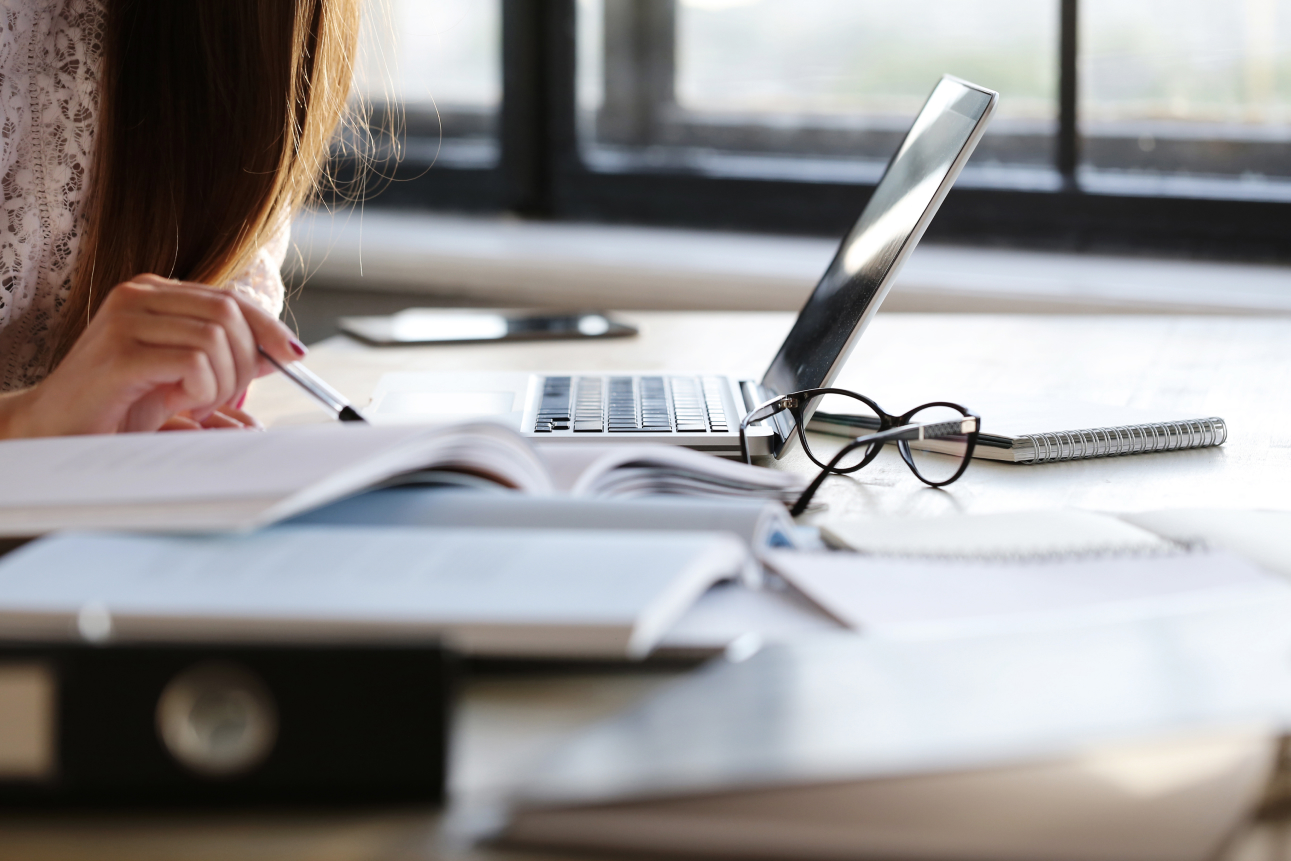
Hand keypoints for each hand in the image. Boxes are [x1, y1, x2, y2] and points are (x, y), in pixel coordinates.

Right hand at [1, 275, 303, 436]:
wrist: (55, 429)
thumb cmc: (119, 404)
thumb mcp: (183, 376)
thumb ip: (226, 358)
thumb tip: (280, 352)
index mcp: (154, 293)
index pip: (230, 298)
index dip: (268, 327)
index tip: (293, 355)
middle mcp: (138, 296)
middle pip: (229, 313)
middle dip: (243, 362)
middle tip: (220, 397)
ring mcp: (126, 321)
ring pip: (215, 338)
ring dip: (220, 381)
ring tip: (193, 401)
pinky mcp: (120, 354)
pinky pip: (193, 362)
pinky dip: (201, 389)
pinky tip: (177, 401)